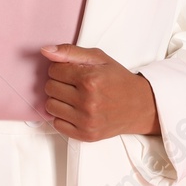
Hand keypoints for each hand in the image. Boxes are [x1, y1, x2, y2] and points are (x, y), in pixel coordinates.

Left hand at [41, 44, 160, 141]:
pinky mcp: (85, 135)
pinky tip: (75, 110)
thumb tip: (45, 50)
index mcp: (90, 79)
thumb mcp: (99, 58)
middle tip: (74, 84)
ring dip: (58, 99)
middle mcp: (88, 101)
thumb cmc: (118, 80)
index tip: (71, 71)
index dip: (61, 68)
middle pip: (50, 87)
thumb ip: (71, 52)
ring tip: (74, 97)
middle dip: (59, 83)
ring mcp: (86, 120)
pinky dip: (62, 116)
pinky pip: (56, 124)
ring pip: (50, 106)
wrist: (140, 106)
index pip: (54, 70)